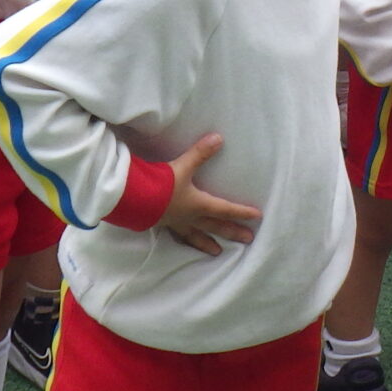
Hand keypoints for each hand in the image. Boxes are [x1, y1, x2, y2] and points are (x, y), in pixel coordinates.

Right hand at [156, 132, 262, 255]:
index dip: (242, 212)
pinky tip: (184, 241)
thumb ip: (200, 153)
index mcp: (198, 204)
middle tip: (248, 240)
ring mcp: (175, 222)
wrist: (134, 199)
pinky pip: (178, 235)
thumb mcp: (182, 166)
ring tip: (217, 252)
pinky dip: (184, 239)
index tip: (258, 217)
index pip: (225, 209)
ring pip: (196, 236)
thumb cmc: (161, 184)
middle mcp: (189, 216)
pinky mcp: (160, 223)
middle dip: (232, 232)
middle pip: (215, 226)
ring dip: (207, 243)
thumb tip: (218, 138)